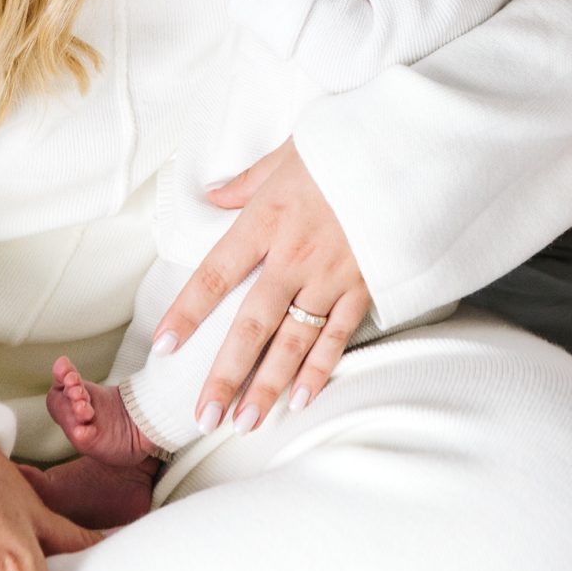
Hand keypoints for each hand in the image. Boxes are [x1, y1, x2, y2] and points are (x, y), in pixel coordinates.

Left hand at [156, 139, 370, 431]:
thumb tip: (213, 195)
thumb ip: (247, 182)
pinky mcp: (365, 286)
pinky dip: (319, 370)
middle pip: (251, 324)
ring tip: (244, 424)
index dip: (187, 312)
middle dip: (225, 375)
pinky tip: (299, 400)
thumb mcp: (288, 153)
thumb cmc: (344, 146)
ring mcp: (332, 276)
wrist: (409, 148)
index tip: (162, 347)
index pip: (215, 274)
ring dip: (267, 387)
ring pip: (293, 342)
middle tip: (204, 417)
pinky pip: (338, 336)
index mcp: (267, 220)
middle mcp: (295, 256)